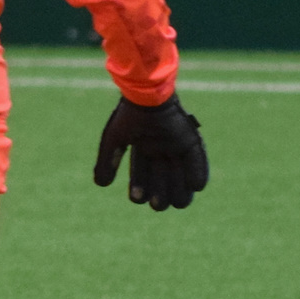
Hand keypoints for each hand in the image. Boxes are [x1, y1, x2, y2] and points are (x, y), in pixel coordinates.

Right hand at [92, 95, 208, 211]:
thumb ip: (106, 161)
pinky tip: (196, 187)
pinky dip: (198, 172)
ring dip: (180, 190)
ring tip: (178, 203)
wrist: (146, 94)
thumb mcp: (113, 139)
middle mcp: (160, 147)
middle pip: (162, 178)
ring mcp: (175, 144)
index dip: (139, 187)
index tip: (136, 198)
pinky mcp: (189, 138)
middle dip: (160, 194)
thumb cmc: (129, 114)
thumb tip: (101, 184)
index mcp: (142, 146)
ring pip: (180, 173)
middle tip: (157, 205)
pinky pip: (197, 159)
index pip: (141, 173)